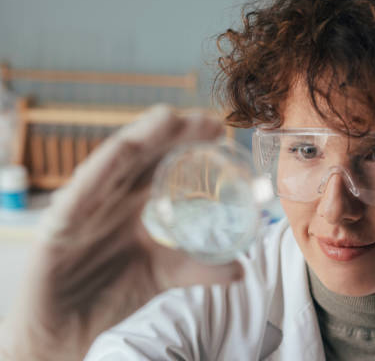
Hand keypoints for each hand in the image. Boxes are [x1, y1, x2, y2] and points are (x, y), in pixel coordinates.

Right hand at [0, 106, 243, 359]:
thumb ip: (198, 269)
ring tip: (167, 118)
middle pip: (142, 152)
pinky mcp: (58, 224)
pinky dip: (99, 171)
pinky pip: (79, 192)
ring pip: (111, 161)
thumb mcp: (162, 275)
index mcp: (130, 200)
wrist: (64, 330)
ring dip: (140, 138)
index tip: (219, 129)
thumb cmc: (107, 292)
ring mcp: (84, 205)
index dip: (188, 140)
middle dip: (172, 130)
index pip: (161, 159)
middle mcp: (108, 194)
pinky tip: (122, 152)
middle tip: (206, 119)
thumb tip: (241, 268)